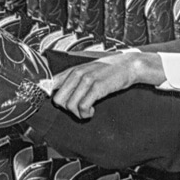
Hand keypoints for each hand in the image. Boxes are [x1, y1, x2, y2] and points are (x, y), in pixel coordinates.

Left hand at [49, 52, 164, 118]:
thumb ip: (73, 79)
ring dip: (78, 114)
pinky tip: (92, 111)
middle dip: (67, 109)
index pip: (51, 84)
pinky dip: (86, 113)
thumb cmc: (109, 71)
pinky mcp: (97, 88)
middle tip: (78, 109)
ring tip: (87, 111)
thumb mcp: (88, 70)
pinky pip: (83, 107)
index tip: (62, 103)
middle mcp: (77, 74)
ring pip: (70, 106)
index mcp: (72, 70)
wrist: (128, 66)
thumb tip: (58, 90)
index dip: (53, 96)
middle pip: (58, 99)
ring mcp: (87, 80)